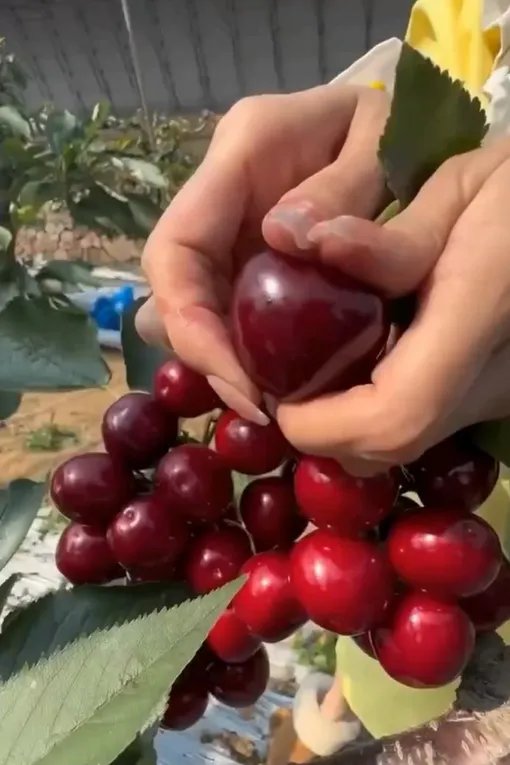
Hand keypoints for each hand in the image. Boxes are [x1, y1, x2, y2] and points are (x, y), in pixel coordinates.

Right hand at [136, 84, 389, 423]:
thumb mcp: (382, 141)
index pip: (176, 249)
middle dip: (206, 354)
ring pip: (198, 303)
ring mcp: (232, 226)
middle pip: (177, 286)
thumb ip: (341, 187)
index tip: (241, 382)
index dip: (192, 326)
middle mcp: (222, 192)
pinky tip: (273, 376)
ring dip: (223, 357)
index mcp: (243, 150)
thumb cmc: (396, 126)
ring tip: (266, 401)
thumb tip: (281, 238)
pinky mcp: (249, 256)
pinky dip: (245, 347)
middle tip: (258, 406)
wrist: (396, 126)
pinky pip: (231, 307)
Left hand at [275, 137, 509, 474]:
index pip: (392, 416)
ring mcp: (502, 394)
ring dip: (351, 420)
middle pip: (392, 446)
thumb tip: (294, 241)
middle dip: (326, 428)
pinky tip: (369, 357)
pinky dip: (381, 406)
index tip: (278, 396)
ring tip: (320, 364)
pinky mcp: (500, 395)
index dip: (322, 425)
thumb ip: (391, 238)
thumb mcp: (465, 188)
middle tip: (289, 376)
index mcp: (482, 315)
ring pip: (408, 442)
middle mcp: (498, 378)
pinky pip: (427, 422)